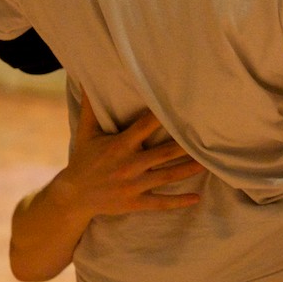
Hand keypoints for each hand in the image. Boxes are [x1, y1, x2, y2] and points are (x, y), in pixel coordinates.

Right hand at [56, 91, 204, 220]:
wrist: (73, 195)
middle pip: (165, 153)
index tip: (181, 107)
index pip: (146, 126)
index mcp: (121, 145)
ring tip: (209, 163)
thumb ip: (91, 107)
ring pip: (168, 176)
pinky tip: (196, 198)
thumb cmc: (83, 160)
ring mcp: (134, 185)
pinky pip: (161, 202)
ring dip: (189, 169)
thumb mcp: (86, 132)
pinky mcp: (135, 202)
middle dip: (186, 146)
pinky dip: (179, 201)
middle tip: (208, 137)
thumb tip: (86, 79)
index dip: (163, 116)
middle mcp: (130, 164)